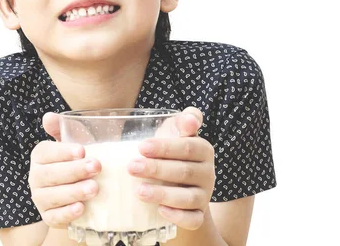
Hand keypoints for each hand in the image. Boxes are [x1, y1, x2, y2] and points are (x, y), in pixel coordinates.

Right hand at [28, 113, 101, 228]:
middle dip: (74, 171)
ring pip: (52, 196)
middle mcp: (36, 177)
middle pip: (50, 174)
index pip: (46, 152)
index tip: (82, 150)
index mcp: (40, 156)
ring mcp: (40, 198)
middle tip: (96, 167)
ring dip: (73, 192)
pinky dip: (67, 214)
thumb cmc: (75, 161)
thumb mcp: (72, 142)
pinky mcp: (48, 217)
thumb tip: (49, 117)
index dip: (63, 151)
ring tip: (94, 188)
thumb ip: (60, 128)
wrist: (77, 188)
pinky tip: (81, 208)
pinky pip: (54, 217)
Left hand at [127, 107, 214, 229]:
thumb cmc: (171, 152)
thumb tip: (190, 120)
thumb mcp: (174, 131)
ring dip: (163, 194)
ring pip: (189, 198)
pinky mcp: (199, 215)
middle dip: (156, 169)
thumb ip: (182, 121)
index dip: (165, 147)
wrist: (178, 184)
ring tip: (139, 191)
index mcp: (203, 150)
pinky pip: (194, 220)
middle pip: (184, 172)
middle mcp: (207, 173)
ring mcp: (204, 196)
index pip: (188, 147)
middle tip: (131, 167)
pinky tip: (160, 211)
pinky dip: (179, 217)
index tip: (141, 147)